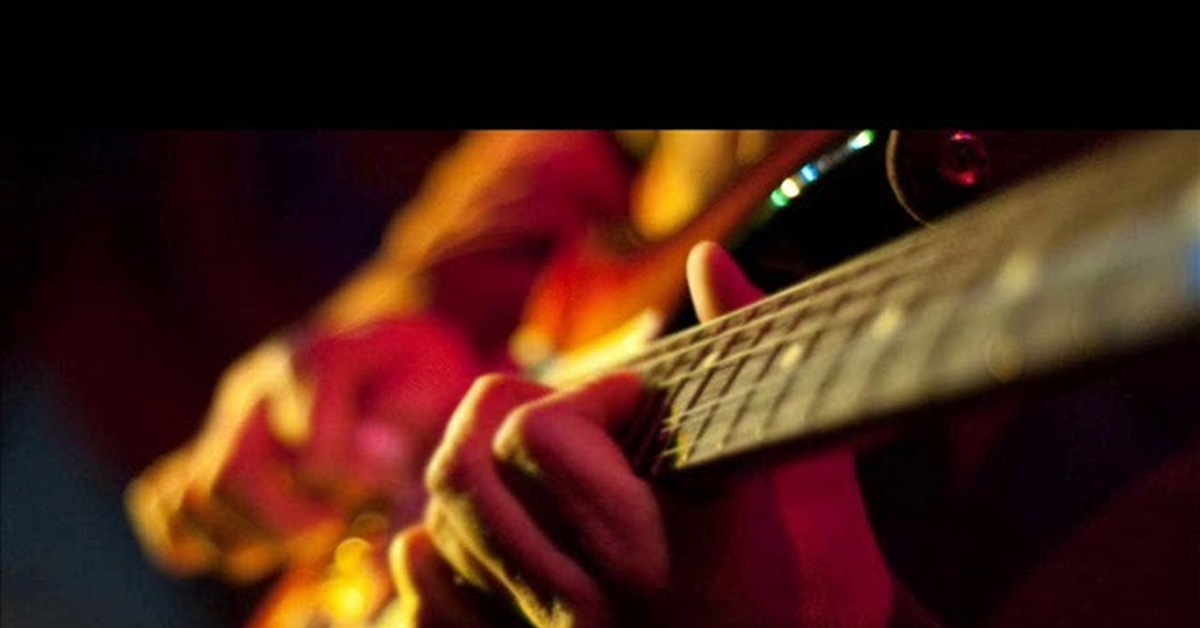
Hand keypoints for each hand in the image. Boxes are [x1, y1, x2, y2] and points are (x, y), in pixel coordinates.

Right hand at [126, 315, 481, 582]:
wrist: (392, 353)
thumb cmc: (421, 375)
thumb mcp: (438, 382)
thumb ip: (405, 423)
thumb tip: (374, 467)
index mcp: (319, 361)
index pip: (315, 458)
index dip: (356, 486)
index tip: (391, 480)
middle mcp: (257, 387)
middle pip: (231, 479)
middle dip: (291, 524)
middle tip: (342, 523)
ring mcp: (224, 419)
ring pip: (193, 500)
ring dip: (252, 538)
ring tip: (310, 530)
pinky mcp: (206, 450)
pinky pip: (167, 506)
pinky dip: (204, 538)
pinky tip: (265, 537)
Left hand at [389, 243, 897, 626]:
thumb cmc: (811, 568)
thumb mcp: (792, 458)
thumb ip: (751, 349)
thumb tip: (707, 257)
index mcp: (651, 552)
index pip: (535, 438)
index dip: (587, 396)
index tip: (634, 399)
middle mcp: (588, 607)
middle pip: (464, 471)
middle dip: (507, 418)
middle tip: (570, 423)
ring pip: (439, 528)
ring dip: (476, 477)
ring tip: (537, 473)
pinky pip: (428, 606)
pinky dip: (427, 560)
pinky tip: (449, 537)